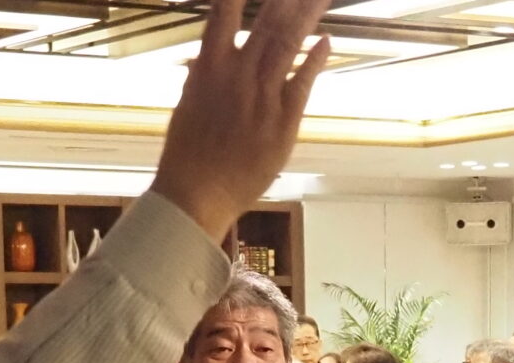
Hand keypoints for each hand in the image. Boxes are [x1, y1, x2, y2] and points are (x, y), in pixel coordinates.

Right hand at [148, 0, 329, 241]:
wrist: (197, 193)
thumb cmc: (187, 154)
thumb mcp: (189, 104)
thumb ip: (203, 76)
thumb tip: (205, 57)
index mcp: (210, 67)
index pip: (224, 12)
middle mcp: (238, 75)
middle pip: (269, 22)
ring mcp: (263, 97)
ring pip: (288, 44)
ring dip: (307, 16)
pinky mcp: (283, 122)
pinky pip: (302, 83)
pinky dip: (315, 60)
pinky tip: (325, 41)